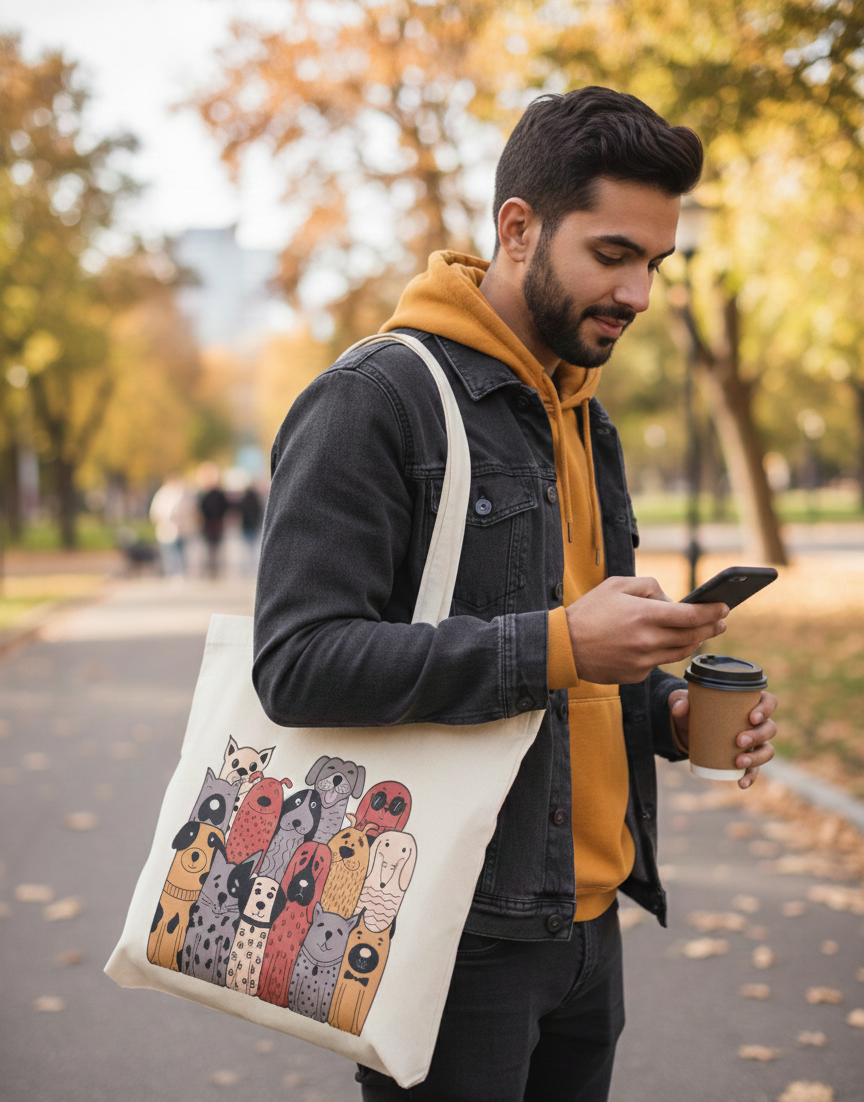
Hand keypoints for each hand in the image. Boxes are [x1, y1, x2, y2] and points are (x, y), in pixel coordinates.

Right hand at [565, 576, 727, 684]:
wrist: (563, 647)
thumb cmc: (589, 612)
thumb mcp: (616, 585)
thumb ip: (648, 586)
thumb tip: (671, 599)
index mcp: (644, 615)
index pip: (690, 615)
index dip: (711, 612)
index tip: (724, 607)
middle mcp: (648, 640)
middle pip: (692, 636)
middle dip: (711, 628)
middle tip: (721, 622)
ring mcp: (643, 661)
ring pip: (680, 653)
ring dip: (695, 642)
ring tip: (701, 633)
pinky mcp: (636, 675)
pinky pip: (659, 663)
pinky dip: (666, 652)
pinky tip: (665, 644)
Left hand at [669, 688, 777, 788]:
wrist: (687, 729)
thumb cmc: (693, 708)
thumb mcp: (683, 700)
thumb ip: (680, 700)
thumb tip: (680, 709)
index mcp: (748, 702)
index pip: (768, 701)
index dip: (766, 709)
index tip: (752, 717)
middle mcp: (756, 723)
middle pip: (770, 728)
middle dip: (758, 736)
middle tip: (739, 740)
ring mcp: (753, 742)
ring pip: (767, 750)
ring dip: (757, 757)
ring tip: (739, 762)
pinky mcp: (745, 758)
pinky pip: (755, 769)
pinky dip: (750, 777)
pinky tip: (741, 783)